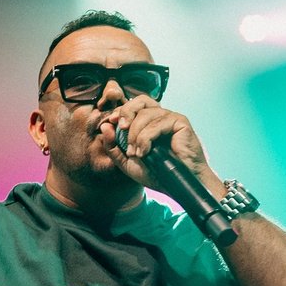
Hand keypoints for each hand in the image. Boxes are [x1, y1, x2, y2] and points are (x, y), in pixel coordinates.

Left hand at [101, 96, 221, 197]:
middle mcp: (161, 116)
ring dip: (136, 134)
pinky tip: (145, 152)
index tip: (112, 121)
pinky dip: (146, 138)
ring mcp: (171, 118)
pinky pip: (157, 123)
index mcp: (150, 122)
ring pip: (146, 114)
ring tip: (136, 153)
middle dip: (127, 112)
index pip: (135, 105)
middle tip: (121, 128)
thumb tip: (105, 126)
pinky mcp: (180, 122)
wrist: (176, 185)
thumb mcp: (127, 162)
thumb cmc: (156, 174)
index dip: (122, 110)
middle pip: (141, 101)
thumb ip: (114, 146)